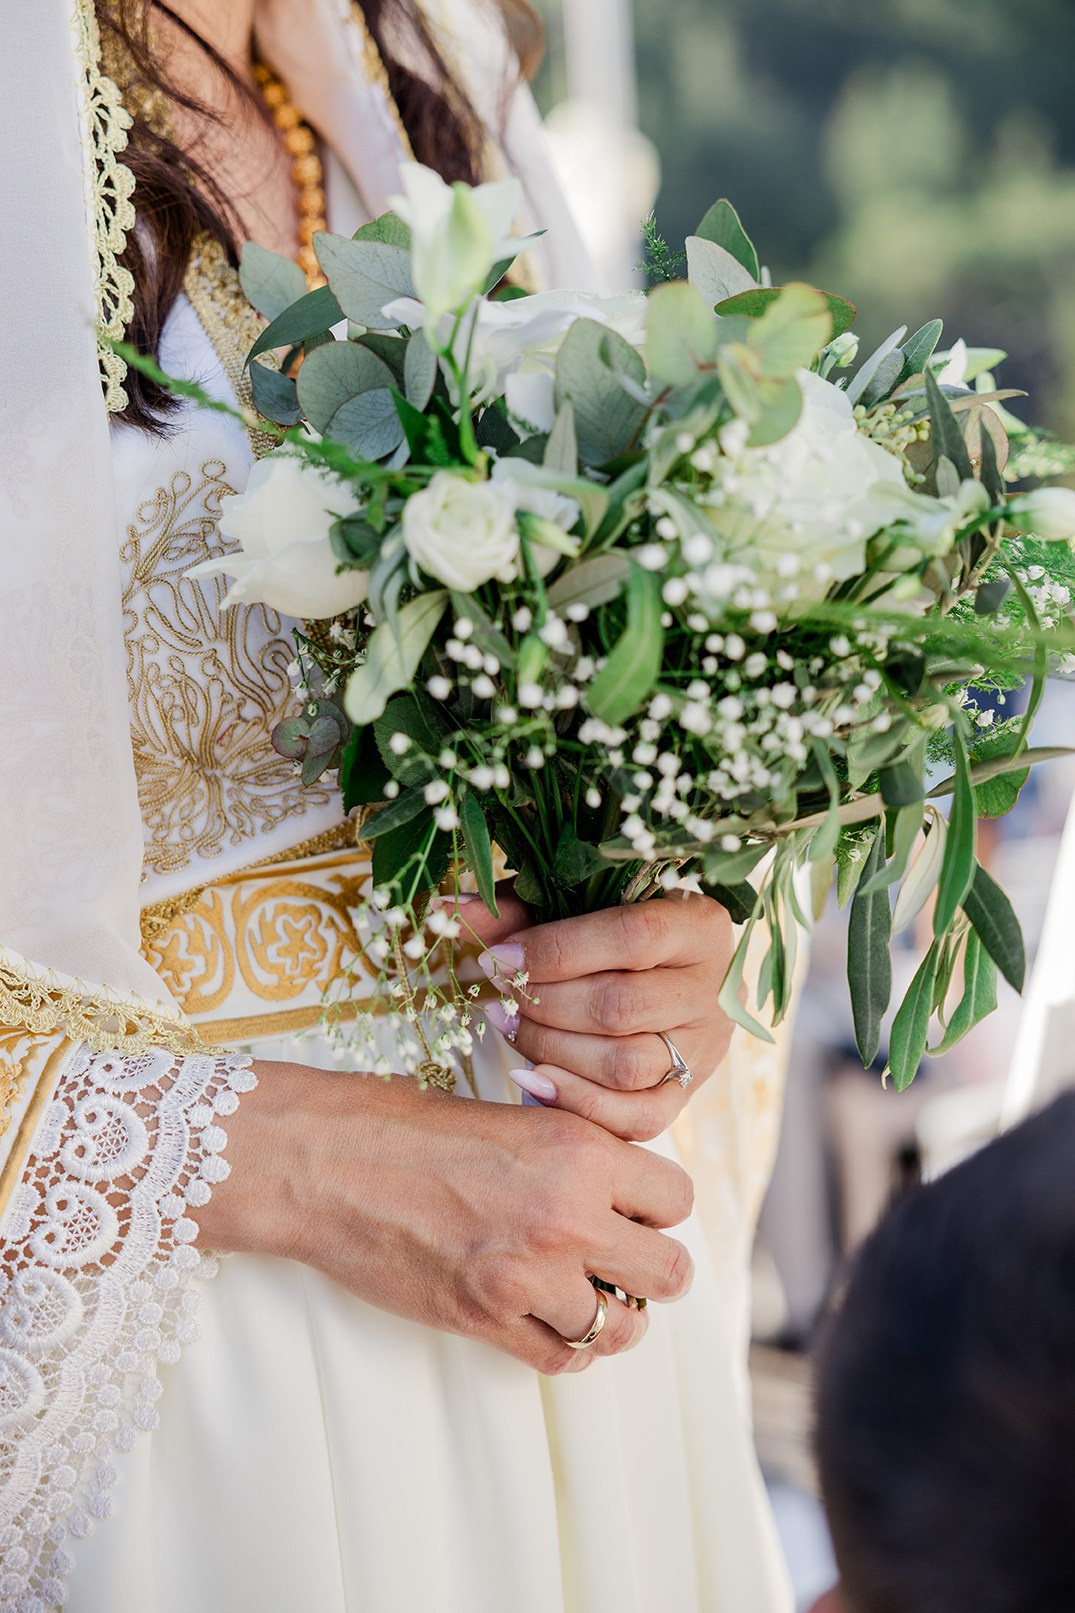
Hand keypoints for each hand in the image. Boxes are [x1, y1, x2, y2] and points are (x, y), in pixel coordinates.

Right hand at [192, 1057, 693, 1374]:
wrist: (326, 1162)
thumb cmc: (408, 1125)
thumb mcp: (513, 1115)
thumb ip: (576, 1152)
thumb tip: (623, 1185)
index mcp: (579, 1151)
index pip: (677, 1199)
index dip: (657, 1206)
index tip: (632, 1206)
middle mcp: (568, 1216)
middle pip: (670, 1272)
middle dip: (651, 1267)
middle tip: (617, 1256)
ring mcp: (528, 1277)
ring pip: (623, 1327)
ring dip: (610, 1313)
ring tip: (581, 1292)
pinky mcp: (487, 1321)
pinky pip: (563, 1359)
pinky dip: (564, 1345)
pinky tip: (545, 1319)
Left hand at [459, 889, 736, 1142]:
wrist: (665, 975)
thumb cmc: (610, 931)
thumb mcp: (573, 904)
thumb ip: (519, 909)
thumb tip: (449, 913)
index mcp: (701, 925)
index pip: (632, 936)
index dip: (556, 950)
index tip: (499, 957)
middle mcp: (713, 989)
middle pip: (621, 1006)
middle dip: (544, 1004)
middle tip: (499, 993)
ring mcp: (704, 1048)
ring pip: (624, 1064)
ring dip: (551, 1050)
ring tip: (510, 1026)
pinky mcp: (687, 1095)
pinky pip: (636, 1119)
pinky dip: (575, 1102)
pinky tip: (531, 1078)